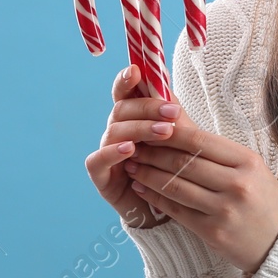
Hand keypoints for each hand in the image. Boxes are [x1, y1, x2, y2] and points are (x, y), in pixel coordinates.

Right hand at [85, 64, 175, 230]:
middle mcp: (116, 131)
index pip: (124, 92)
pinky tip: (130, 150)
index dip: (126, 80)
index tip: (137, 70)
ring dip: (140, 128)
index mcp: (133, 117)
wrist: (171, 207)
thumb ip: (171, 110)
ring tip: (164, 132)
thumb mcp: (179, 136)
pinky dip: (112, 152)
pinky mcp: (101, 176)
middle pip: (122, 109)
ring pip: (114, 131)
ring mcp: (106, 152)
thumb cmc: (175, 166)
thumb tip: (166, 76)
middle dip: (148, 107)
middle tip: (173, 113)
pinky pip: (98, 160)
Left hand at [123, 94, 277, 277]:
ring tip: (131, 165)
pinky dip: (155, 198)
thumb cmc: (261, 197)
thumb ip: (215, 149)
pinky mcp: (214, 232)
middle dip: (152, 152)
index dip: (169, 132)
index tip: (149, 126)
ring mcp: (225, 209)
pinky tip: (141, 187)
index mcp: (247, 161)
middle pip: (184, 162)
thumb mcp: (248, 166)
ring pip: (175, 186)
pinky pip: (177, 210)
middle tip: (133, 145)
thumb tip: (177, 124)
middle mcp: (237, 183)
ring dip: (148, 174)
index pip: (199, 140)